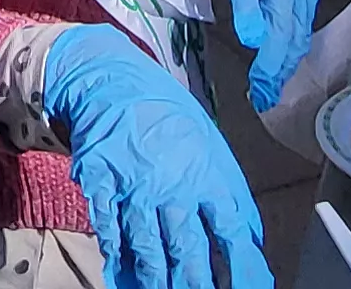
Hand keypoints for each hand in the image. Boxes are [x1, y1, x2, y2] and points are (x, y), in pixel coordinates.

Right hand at [40, 25, 271, 288]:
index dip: (242, 264)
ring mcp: (135, 185)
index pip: (230, 228)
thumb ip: (229, 189)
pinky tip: (119, 271)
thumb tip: (249, 232)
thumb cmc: (167, 114)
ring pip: (148, 244)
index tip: (249, 285)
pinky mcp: (102, 182)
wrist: (114, 81)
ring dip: (156, 277)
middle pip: (187, 246)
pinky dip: (114, 252)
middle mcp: (173, 183)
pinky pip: (108, 226)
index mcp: (206, 172)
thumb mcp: (210, 143)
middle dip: (196, 282)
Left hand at [217, 0, 317, 111]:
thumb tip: (251, 40)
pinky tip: (278, 49)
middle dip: (280, 73)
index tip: (258, 94)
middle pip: (294, 44)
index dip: (270, 70)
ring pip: (298, 34)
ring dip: (285, 60)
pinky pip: (298, 22)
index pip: (281, 42)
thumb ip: (246, 2)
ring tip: (270, 82)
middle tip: (264, 99)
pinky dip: (289, 42)